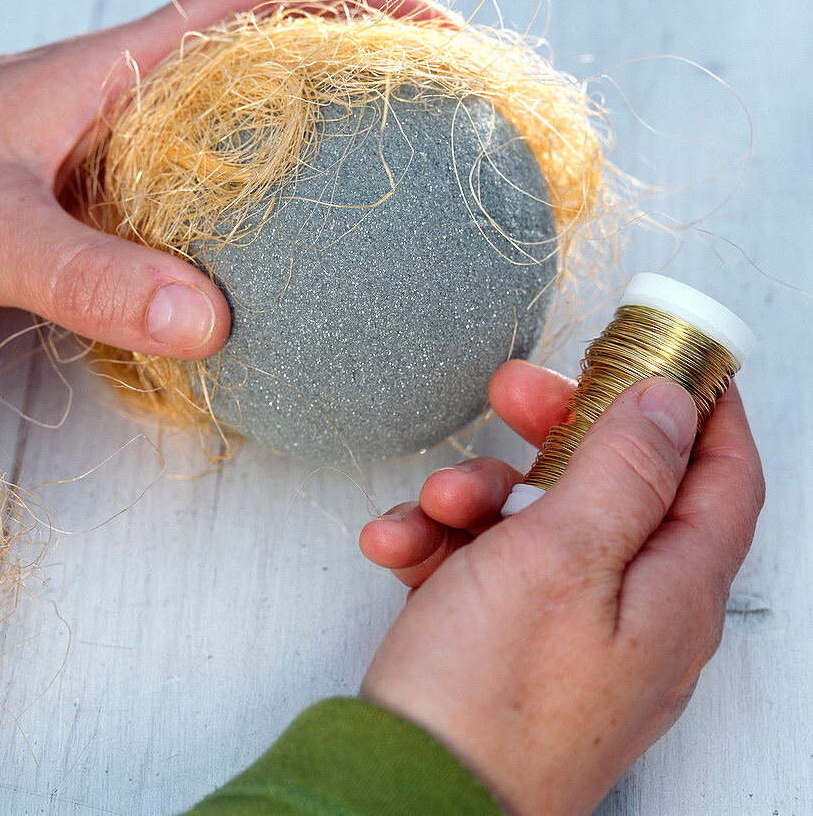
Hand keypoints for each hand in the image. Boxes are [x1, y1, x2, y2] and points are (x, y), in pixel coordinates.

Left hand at [0, 0, 443, 356]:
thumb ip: (90, 277)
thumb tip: (211, 323)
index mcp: (120, 68)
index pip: (262, 6)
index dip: (358, 8)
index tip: (437, 39)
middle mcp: (133, 94)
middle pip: (276, 58)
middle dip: (366, 69)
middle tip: (444, 120)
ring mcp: (124, 144)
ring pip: (248, 123)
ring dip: (322, 138)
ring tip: (398, 183)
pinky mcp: (109, 194)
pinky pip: (210, 185)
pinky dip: (264, 204)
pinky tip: (292, 256)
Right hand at [359, 360, 764, 814]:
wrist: (404, 795)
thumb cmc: (490, 699)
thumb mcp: (561, 558)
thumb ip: (622, 471)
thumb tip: (670, 404)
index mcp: (673, 591)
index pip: (721, 475)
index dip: (701, 404)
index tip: (664, 348)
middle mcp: (633, 612)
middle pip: (615, 487)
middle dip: (558, 431)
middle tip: (516, 391)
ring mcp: (566, 631)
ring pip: (537, 523)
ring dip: (478, 495)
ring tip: (432, 507)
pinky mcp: (505, 645)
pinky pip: (485, 569)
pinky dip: (441, 547)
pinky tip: (398, 549)